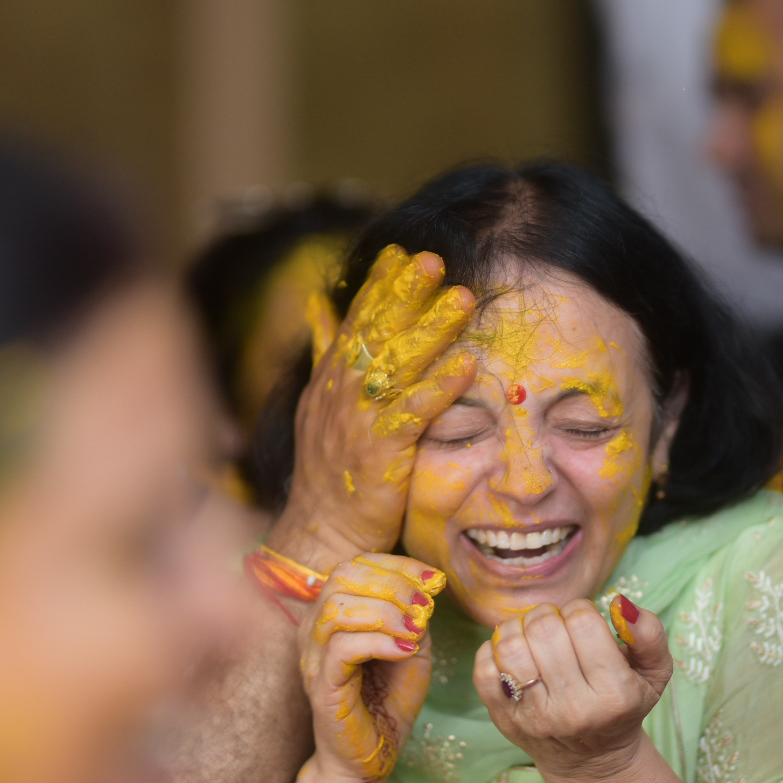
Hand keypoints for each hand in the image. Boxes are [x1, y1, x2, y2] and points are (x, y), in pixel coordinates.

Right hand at [268, 244, 476, 572]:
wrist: (321, 530)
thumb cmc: (329, 468)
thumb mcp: (318, 403)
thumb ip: (323, 351)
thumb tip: (316, 304)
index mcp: (332, 378)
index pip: (355, 320)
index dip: (378, 286)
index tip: (402, 251)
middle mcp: (341, 393)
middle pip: (376, 333)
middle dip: (404, 294)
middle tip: (432, 259)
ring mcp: (359, 421)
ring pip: (397, 366)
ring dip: (430, 330)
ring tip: (462, 299)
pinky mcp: (381, 452)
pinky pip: (414, 413)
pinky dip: (440, 387)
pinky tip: (466, 364)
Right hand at [301, 553, 448, 782]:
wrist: (372, 755)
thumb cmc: (388, 700)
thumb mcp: (411, 647)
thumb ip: (413, 616)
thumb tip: (424, 589)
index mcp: (334, 612)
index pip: (355, 565)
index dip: (397, 565)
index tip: (433, 578)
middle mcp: (315, 628)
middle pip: (343, 577)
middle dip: (393, 583)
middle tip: (425, 606)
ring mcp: (314, 656)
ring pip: (338, 607)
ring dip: (386, 611)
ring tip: (415, 629)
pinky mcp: (321, 685)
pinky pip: (342, 647)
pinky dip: (380, 641)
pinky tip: (404, 650)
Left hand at [472, 595, 674, 782]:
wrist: (592, 761)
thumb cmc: (622, 706)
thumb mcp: (653, 673)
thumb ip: (649, 634)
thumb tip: (621, 603)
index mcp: (614, 694)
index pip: (582, 622)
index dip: (581, 609)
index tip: (584, 622)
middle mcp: (573, 709)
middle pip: (543, 629)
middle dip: (548, 614)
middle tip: (557, 626)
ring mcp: (535, 717)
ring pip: (510, 645)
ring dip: (518, 627)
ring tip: (532, 634)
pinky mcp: (504, 719)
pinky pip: (483, 669)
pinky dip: (492, 650)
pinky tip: (514, 654)